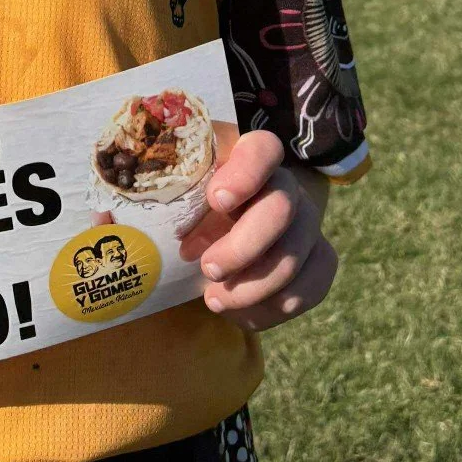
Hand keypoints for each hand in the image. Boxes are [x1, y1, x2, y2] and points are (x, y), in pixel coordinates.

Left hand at [179, 129, 338, 330]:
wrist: (222, 230)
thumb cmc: (190, 204)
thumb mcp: (175, 191)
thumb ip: (163, 194)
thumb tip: (144, 231)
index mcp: (248, 158)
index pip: (263, 149)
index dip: (246, 174)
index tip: (216, 199)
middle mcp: (284, 186)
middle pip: (281, 209)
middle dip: (243, 247)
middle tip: (208, 268)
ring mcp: (306, 223)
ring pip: (294, 257)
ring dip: (252, 288)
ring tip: (213, 299)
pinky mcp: (317, 259)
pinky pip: (312, 287)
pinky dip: (274, 307)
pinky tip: (241, 312)